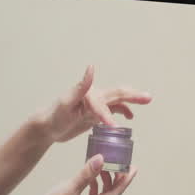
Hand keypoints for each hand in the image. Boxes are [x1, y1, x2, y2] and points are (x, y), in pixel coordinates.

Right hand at [0, 155, 137, 194]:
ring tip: (102, 170)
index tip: (133, 168)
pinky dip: (96, 191)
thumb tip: (100, 160)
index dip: (125, 181)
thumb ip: (85, 175)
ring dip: (106, 186)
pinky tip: (91, 182)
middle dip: (117, 183)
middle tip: (119, 167)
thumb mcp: (67, 190)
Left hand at [36, 65, 151, 142]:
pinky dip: (121, 112)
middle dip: (134, 96)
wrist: (46, 126)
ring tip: (146, 101)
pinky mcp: (94, 114)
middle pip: (118, 94)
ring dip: (131, 101)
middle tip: (148, 98)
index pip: (104, 104)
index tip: (114, 127)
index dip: (109, 115)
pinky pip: (112, 110)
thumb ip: (81, 86)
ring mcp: (95, 105)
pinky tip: (128, 117)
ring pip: (117, 101)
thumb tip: (91, 67)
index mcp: (89, 94)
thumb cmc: (53, 116)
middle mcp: (94, 97)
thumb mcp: (66, 102)